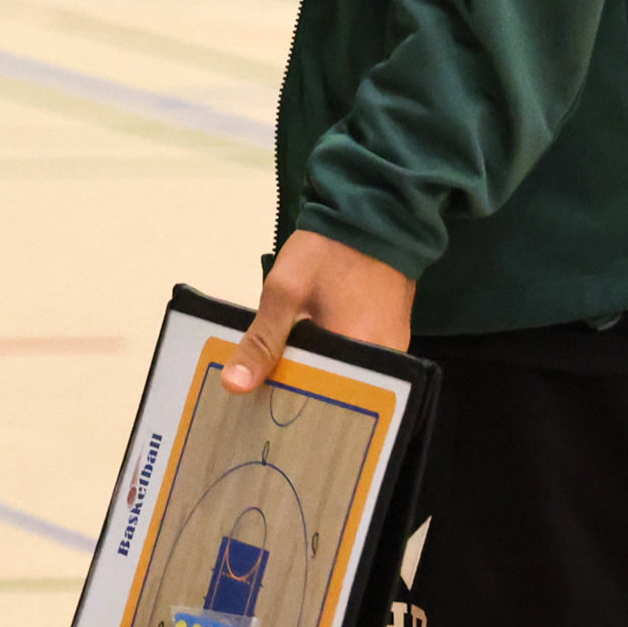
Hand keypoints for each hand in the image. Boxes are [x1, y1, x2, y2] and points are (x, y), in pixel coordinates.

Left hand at [224, 228, 414, 390]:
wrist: (370, 215)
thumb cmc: (328, 251)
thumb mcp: (283, 293)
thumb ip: (262, 341)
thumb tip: (235, 385)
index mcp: (362, 354)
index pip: (327, 402)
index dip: (293, 408)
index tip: (262, 411)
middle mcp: (386, 360)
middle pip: (339, 394)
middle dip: (303, 395)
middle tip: (265, 397)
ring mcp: (392, 348)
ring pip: (347, 379)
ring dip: (316, 377)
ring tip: (280, 378)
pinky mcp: (390, 336)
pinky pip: (357, 362)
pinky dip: (331, 362)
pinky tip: (304, 357)